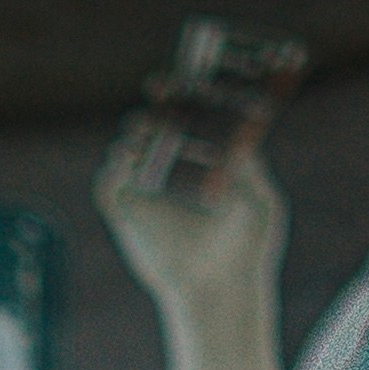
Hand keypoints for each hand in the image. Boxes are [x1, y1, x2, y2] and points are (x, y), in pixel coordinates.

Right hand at [97, 108, 279, 312]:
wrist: (220, 288)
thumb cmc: (247, 247)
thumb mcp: (260, 200)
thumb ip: (249, 167)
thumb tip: (238, 137)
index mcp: (203, 160)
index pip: (184, 118)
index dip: (177, 96)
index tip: (175, 81)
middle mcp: (172, 170)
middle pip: (152, 128)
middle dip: (151, 114)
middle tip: (156, 110)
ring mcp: (147, 192)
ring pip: (127, 152)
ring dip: (131, 140)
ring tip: (143, 140)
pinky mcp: (126, 215)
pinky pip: (108, 186)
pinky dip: (112, 171)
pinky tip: (126, 164)